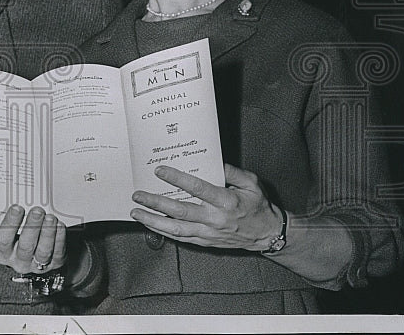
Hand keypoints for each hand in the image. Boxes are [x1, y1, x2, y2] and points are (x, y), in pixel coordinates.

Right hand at [0, 205, 66, 273]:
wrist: (35, 255)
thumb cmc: (21, 237)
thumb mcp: (12, 231)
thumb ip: (15, 219)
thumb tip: (21, 197)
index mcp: (4, 253)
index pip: (4, 239)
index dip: (11, 223)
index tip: (17, 208)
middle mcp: (19, 261)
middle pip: (26, 246)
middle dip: (32, 227)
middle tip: (37, 211)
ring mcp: (37, 265)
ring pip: (43, 251)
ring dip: (47, 233)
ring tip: (50, 218)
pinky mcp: (54, 265)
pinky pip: (57, 253)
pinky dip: (59, 239)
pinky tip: (59, 226)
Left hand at [130, 163, 282, 250]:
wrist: (267, 234)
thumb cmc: (258, 206)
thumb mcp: (251, 183)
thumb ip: (231, 171)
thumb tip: (212, 160)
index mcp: (226, 201)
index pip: (197, 188)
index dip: (177, 178)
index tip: (159, 170)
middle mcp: (215, 219)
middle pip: (180, 210)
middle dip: (156, 202)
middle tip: (138, 194)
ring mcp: (209, 233)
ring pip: (176, 229)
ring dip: (154, 221)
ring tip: (136, 212)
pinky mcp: (205, 242)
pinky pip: (181, 238)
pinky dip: (163, 232)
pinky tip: (150, 224)